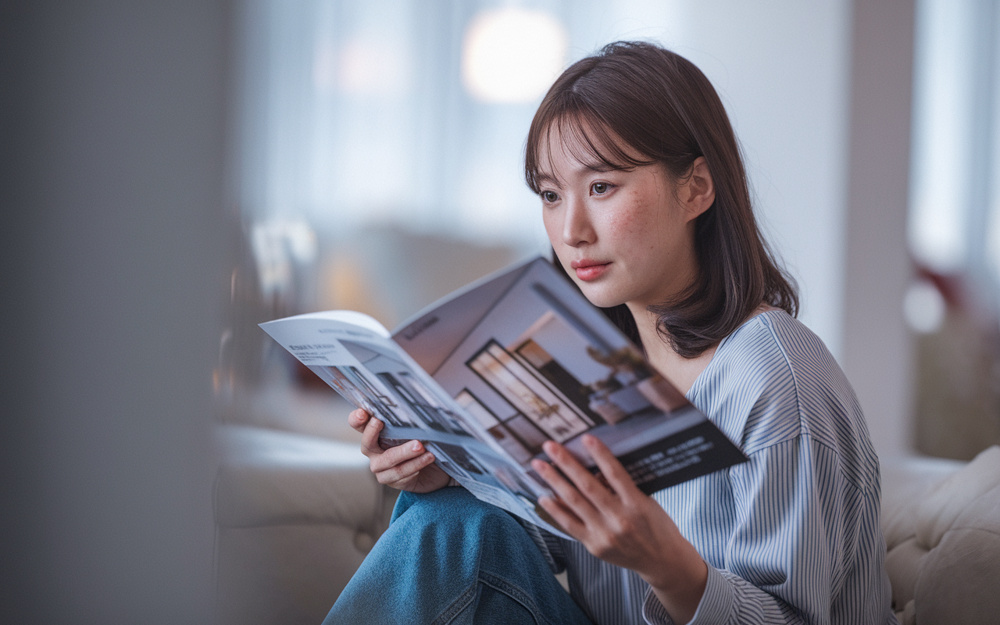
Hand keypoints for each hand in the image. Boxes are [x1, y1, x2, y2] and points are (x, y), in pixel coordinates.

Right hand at [349, 409, 450, 492]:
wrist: (433, 469)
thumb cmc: (420, 443)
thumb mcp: (415, 428)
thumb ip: (411, 418)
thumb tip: (421, 401)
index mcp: (374, 433)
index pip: (358, 424)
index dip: (357, 419)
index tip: (363, 413)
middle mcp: (373, 451)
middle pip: (367, 444)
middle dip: (374, 432)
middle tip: (381, 422)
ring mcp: (381, 468)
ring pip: (389, 460)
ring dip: (405, 452)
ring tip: (420, 446)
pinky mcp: (392, 481)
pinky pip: (402, 474)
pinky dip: (416, 464)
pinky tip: (428, 457)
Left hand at [531, 435, 706, 623]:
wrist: (662, 562)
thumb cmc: (656, 527)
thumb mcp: (647, 502)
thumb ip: (623, 488)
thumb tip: (595, 468)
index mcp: (636, 505)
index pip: (615, 474)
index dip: (600, 454)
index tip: (585, 438)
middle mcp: (619, 519)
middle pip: (588, 486)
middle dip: (566, 463)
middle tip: (550, 447)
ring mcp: (605, 534)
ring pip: (574, 502)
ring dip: (554, 481)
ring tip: (540, 466)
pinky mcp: (594, 546)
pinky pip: (569, 525)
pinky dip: (555, 509)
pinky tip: (543, 496)